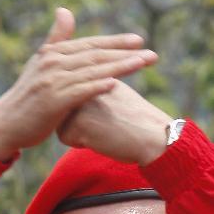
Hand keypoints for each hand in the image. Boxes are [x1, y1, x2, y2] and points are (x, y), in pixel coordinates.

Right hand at [0, 7, 157, 159]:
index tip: (139, 40)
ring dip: (119, 67)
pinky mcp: (52, 101)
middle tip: (151, 53)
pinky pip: (80, 92)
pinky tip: (114, 84)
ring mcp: (52, 82)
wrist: (5, 124)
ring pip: (92, 71)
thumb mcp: (40, 64)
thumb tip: (65, 10)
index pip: (90, 44)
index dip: (115, 41)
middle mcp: (53, 63)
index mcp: (53, 53)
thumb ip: (56, 39)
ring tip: (142, 64)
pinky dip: (97, 86)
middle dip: (125, 53)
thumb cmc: (26, 97)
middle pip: (96, 55)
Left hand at [57, 79, 171, 165]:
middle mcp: (82, 80)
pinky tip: (101, 137)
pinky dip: (80, 143)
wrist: (152, 135)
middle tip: (106, 121)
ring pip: (62, 123)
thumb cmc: (136, 117)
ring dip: (79, 131)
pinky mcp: (77, 121)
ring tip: (103, 127)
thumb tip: (77, 92)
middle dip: (81, 121)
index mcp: (92, 70)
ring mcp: (78, 99)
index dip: (87, 110)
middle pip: (63, 109)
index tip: (107, 113)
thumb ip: (94, 84)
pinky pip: (66, 138)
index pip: (72, 95)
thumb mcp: (114, 90)